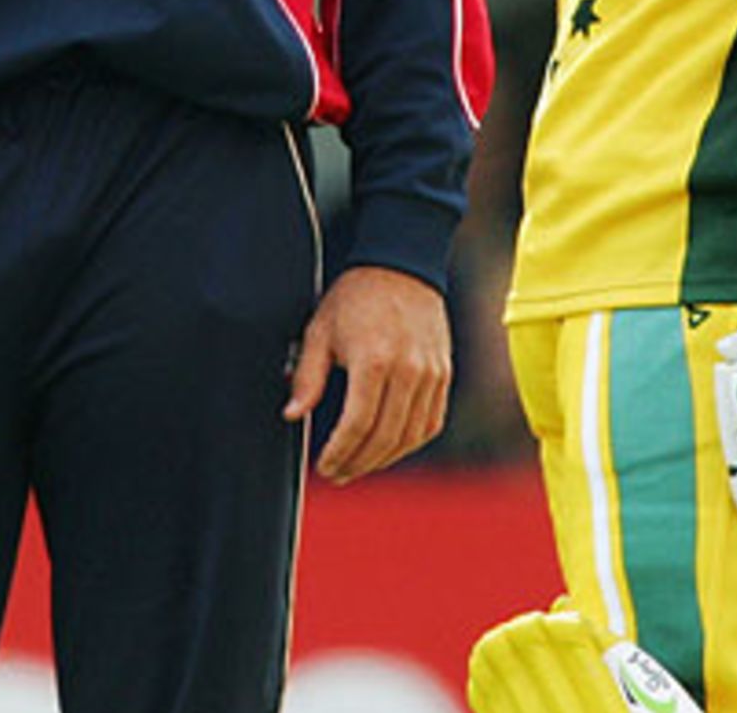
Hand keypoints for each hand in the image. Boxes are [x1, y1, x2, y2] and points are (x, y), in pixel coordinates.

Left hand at [283, 265, 450, 483]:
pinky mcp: (443, 374)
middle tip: (338, 472)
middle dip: (357, 463)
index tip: (325, 465)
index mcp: (374, 360)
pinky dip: (409, 441)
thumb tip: (293, 414)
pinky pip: (430, 422)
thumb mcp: (321, 330)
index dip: (339, 453)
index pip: (357, 426)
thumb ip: (307, 376)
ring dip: (383, 458)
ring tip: (359, 465)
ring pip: (410, 436)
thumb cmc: (356, 296)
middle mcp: (408, 370)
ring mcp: (431, 374)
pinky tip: (389, 447)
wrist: (401, 264)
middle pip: (384, 437)